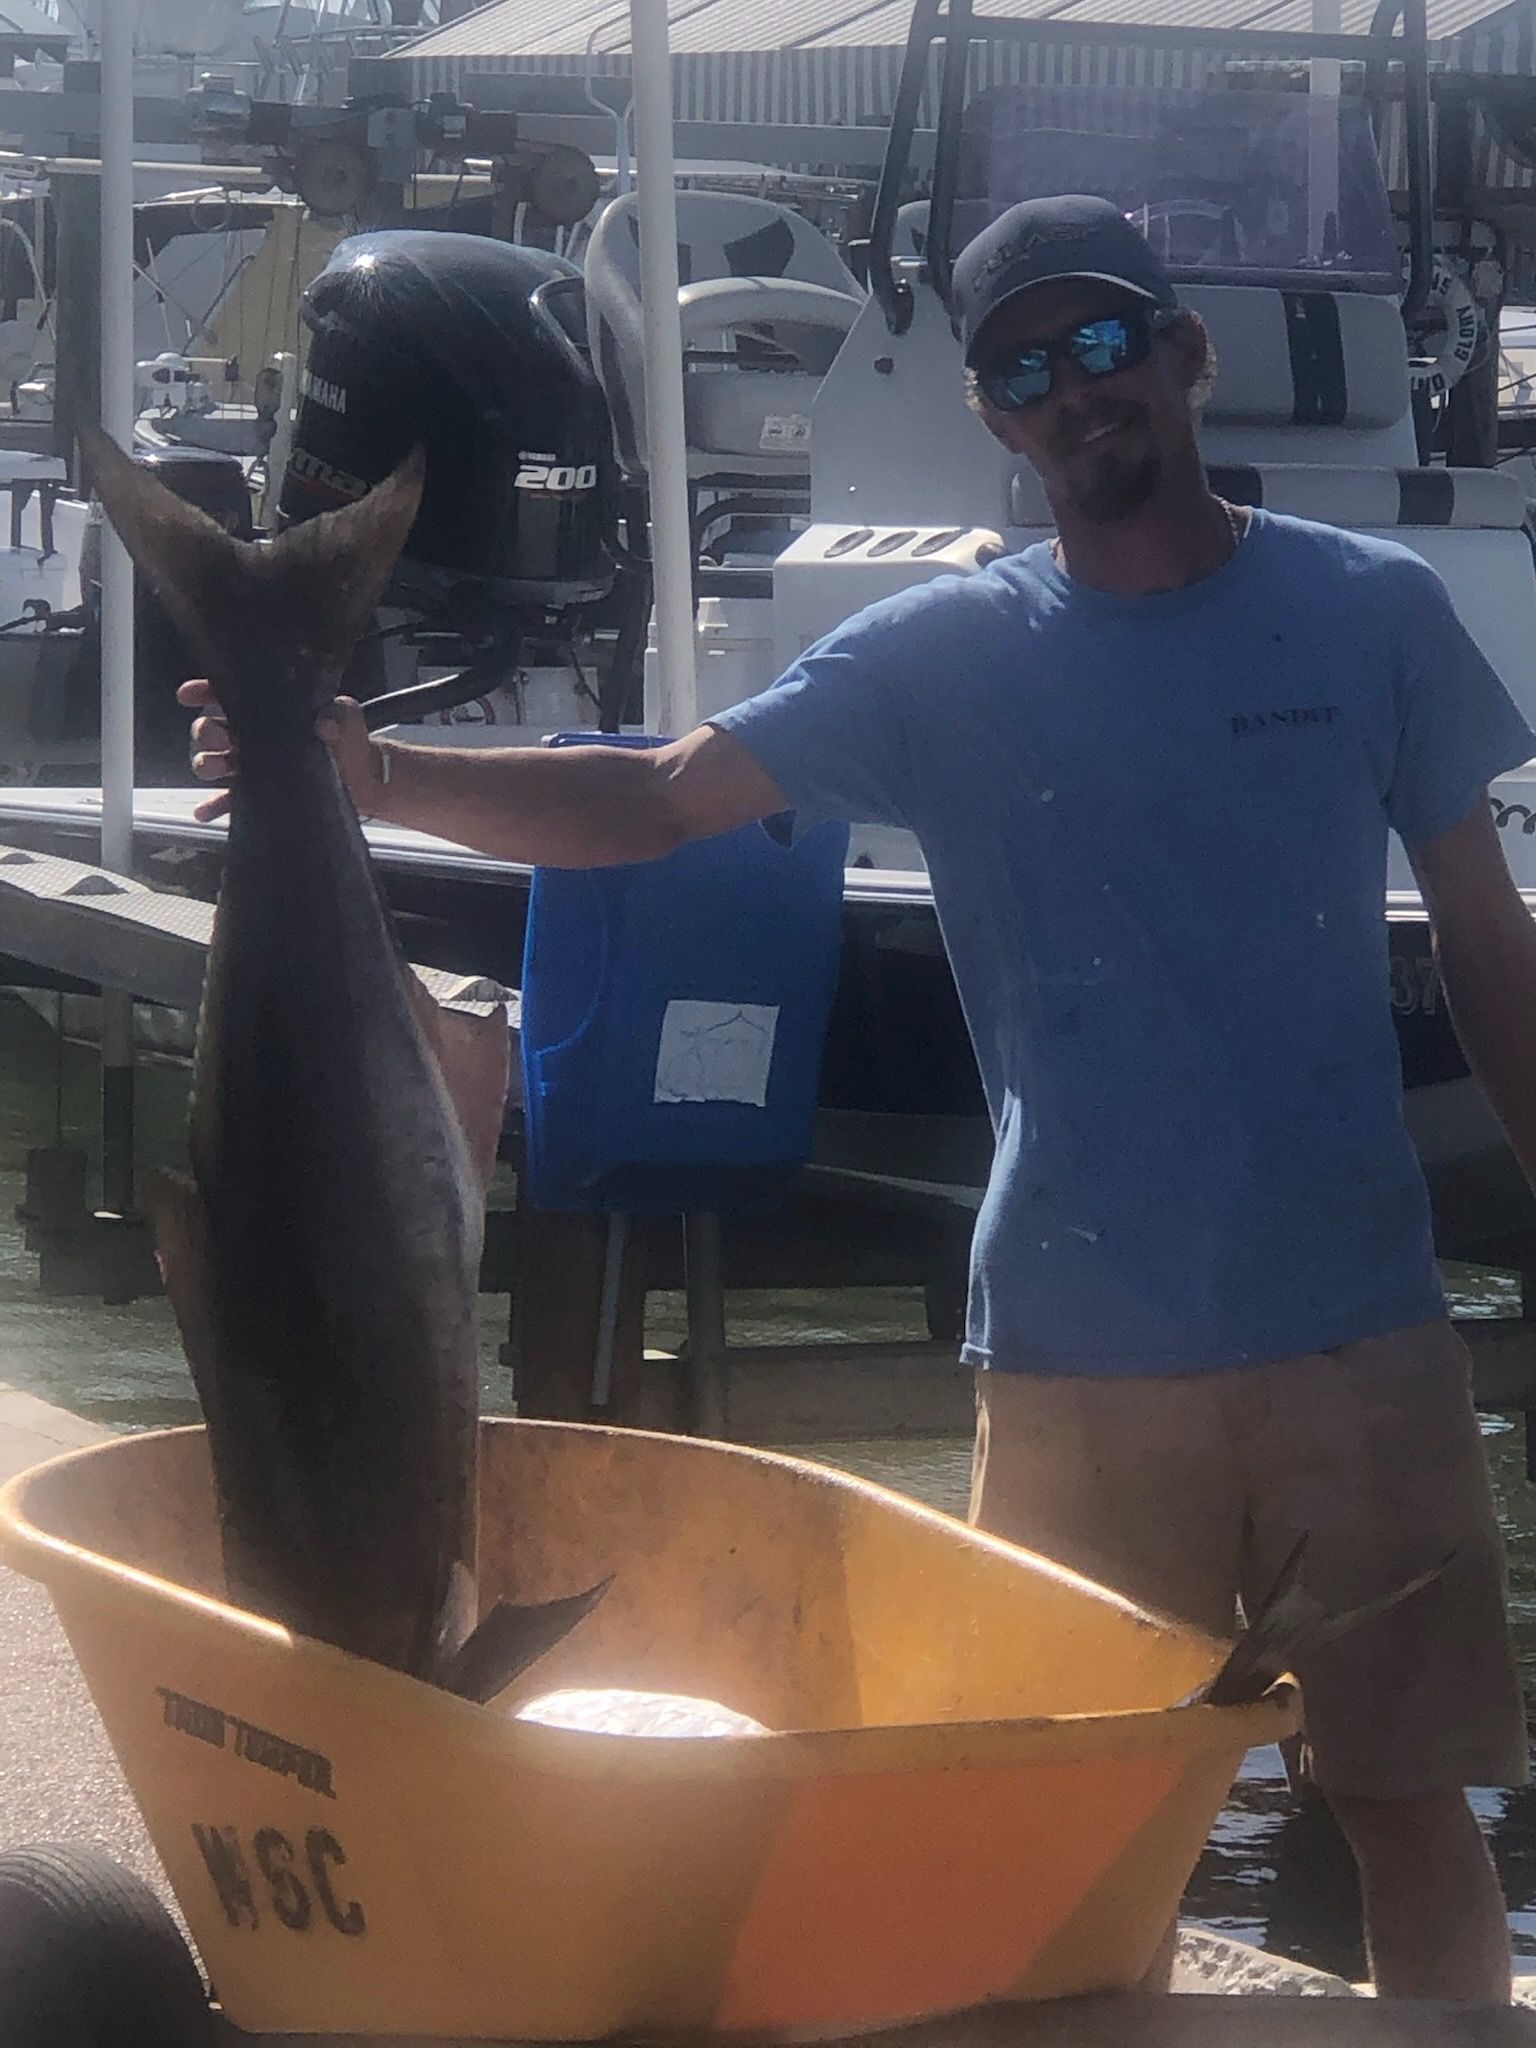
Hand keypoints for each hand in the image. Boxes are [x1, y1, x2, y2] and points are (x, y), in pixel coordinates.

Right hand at [176, 680, 387, 823]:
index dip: (204, 692)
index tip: (188, 695)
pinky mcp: (259, 795)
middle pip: (211, 730)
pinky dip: (213, 805)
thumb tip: (324, 724)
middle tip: (219, 737)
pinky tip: (204, 811)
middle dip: (206, 731)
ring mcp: (253, 767)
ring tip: (216, 768)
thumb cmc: (351, 739)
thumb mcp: (345, 717)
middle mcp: (253, 737)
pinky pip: (228, 800)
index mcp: (269, 712)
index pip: (230, 695)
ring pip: (212, 763)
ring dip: (206, 764)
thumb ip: (335, 713)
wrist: (366, 779)